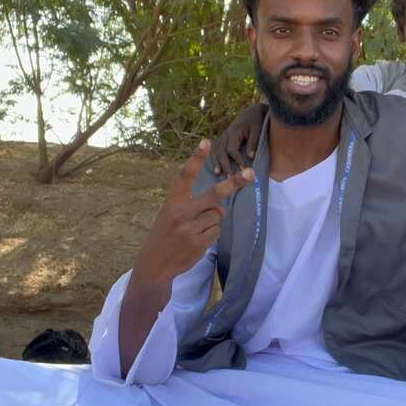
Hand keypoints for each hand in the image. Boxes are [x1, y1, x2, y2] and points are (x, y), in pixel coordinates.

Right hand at [132, 140, 252, 289]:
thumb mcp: (174, 215)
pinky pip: (217, 232)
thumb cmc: (166, 233)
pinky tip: (196, 241)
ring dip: (212, 221)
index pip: (186, 176)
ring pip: (218, 215)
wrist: (154, 264)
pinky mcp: (198, 244)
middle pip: (213, 194)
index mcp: (172, 201)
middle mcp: (181, 212)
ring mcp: (190, 229)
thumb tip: (222, 208)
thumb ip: (197, 206)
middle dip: (233, 184)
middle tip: (250, 174)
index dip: (196, 158)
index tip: (206, 142)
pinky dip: (211, 235)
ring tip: (195, 230)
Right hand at [212, 103, 268, 174]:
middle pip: (221, 151)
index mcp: (234, 131)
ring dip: (216, 162)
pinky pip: (215, 150)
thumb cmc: (257, 120)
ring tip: (218, 174)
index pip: (232, 149)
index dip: (237, 160)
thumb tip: (250, 157)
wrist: (252, 112)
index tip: (243, 170)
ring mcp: (223, 137)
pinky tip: (216, 169)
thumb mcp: (258, 129)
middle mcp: (226, 135)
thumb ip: (254, 142)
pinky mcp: (223, 140)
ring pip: (216, 151)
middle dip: (224, 164)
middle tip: (229, 177)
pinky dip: (214, 159)